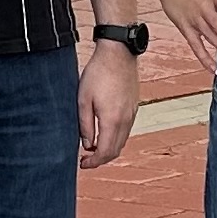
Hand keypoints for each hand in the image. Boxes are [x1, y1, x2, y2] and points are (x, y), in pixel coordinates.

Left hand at [78, 39, 139, 170]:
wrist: (118, 53)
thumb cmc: (98, 73)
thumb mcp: (83, 100)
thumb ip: (85, 125)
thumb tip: (87, 145)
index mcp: (112, 120)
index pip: (105, 152)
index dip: (94, 162)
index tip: (82, 164)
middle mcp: (126, 120)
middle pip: (116, 150)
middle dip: (101, 158)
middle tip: (86, 159)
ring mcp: (132, 113)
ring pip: (122, 141)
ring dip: (108, 148)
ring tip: (92, 146)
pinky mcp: (134, 107)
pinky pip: (126, 130)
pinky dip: (115, 137)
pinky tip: (103, 132)